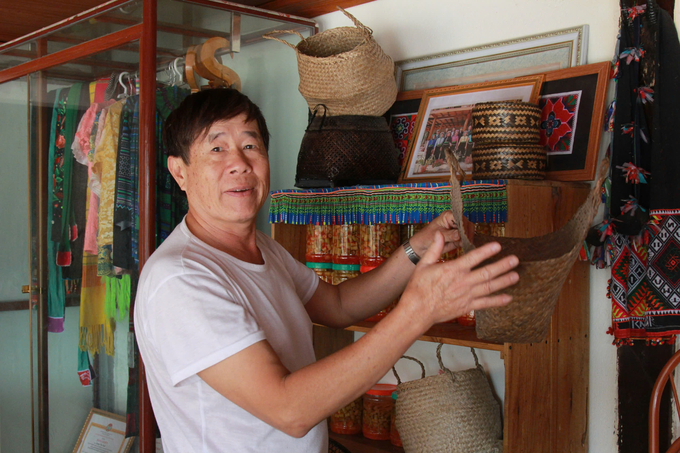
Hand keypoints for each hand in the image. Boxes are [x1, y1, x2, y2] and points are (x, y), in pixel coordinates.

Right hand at [399, 231, 518, 325]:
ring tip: (516, 275)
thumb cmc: (418, 288)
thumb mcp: (423, 265)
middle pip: (487, 272)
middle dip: (502, 265)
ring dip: (504, 281)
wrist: (417, 311)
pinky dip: (498, 301)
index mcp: (453, 269)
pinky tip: (508, 298)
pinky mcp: (467, 306)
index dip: (486, 251)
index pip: (473, 257)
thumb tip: (439, 234)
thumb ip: (434, 249)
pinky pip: (485, 303)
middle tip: (515, 259)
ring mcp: (466, 295)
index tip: (498, 245)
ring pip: (489, 287)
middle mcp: (463, 282)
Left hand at [408, 211, 473, 257]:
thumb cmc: (426, 237)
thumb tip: (460, 235)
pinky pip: (466, 240)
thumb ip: (449, 235)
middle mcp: (454, 221)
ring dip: (468, 239)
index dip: (463, 226)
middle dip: (467, 233)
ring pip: (469, 232)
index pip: (460, 218)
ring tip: (463, 244)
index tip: (463, 234)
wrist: (422, 247)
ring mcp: (457, 230)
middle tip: (464, 241)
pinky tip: (464, 247)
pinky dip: (466, 243)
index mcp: (448, 216)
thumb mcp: (437, 235)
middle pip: (467, 225)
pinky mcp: (459, 238)